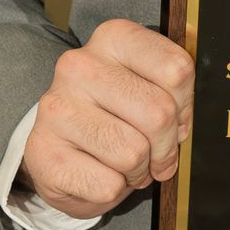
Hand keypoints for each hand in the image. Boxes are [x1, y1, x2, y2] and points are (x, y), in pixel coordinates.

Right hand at [20, 18, 194, 221]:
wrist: (58, 151)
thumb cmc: (112, 116)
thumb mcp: (144, 86)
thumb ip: (171, 91)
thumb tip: (186, 125)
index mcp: (113, 38)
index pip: (177, 69)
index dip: (186, 106)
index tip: (176, 119)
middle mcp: (79, 65)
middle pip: (158, 113)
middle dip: (166, 146)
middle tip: (156, 154)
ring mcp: (58, 108)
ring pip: (132, 152)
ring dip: (139, 171)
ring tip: (126, 164)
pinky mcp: (43, 152)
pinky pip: (107, 184)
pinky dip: (114, 190)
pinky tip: (100, 174)